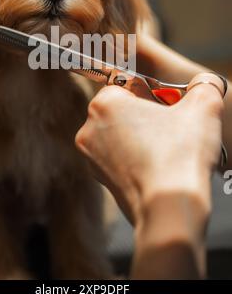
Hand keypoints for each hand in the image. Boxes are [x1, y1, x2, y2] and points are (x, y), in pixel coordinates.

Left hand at [75, 72, 223, 224]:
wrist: (169, 208)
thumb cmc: (180, 154)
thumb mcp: (203, 108)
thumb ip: (204, 87)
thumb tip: (205, 84)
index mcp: (104, 103)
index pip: (126, 84)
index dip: (150, 91)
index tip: (167, 104)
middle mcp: (89, 128)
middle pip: (122, 110)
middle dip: (145, 115)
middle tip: (171, 126)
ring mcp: (92, 157)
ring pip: (120, 135)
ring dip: (141, 137)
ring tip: (167, 148)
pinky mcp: (101, 180)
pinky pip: (121, 159)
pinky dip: (137, 159)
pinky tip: (159, 166)